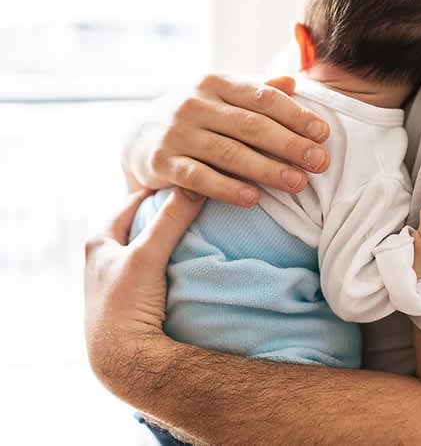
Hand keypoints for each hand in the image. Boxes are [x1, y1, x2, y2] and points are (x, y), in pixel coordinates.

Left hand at [84, 189, 205, 393]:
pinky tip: (190, 260)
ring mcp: (119, 279)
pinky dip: (172, 259)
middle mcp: (104, 257)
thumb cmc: (126, 305)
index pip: (134, 200)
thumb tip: (197, 185)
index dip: (162, 189)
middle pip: (142, 222)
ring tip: (199, 228)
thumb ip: (171, 220)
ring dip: (171, 237)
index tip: (191, 182)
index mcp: (99, 241)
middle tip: (199, 203)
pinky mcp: (133, 298)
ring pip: (150, 245)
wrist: (125, 361)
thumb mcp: (147, 256)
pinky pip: (157, 267)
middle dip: (168, 212)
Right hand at [123, 74, 331, 206]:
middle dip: (290, 144)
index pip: (263, 97)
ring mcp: (176, 133)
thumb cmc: (198, 117)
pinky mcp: (161, 162)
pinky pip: (199, 177)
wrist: (139, 137)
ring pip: (229, 152)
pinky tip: (253, 199)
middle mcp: (195, 103)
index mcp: (217, 83)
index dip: (296, 115)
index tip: (323, 134)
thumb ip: (257, 90)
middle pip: (251, 125)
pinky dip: (227, 188)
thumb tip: (294, 81)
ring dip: (267, 169)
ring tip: (298, 183)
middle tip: (320, 162)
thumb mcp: (223, 96)